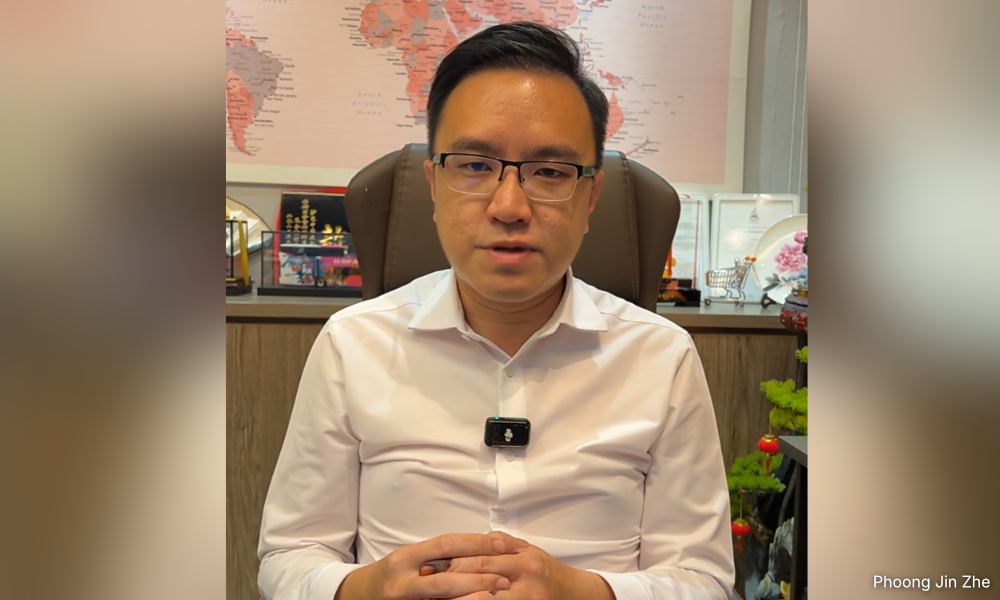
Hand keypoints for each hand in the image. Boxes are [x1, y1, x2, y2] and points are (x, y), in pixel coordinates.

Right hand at [335, 533, 510, 599]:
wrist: (356, 596)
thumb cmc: (392, 575)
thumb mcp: (410, 559)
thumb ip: (438, 556)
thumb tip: (481, 549)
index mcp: (405, 557)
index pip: (445, 545)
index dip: (474, 544)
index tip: (500, 544)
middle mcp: (402, 580)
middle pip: (445, 579)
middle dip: (478, 578)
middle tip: (506, 579)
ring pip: (442, 599)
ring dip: (471, 598)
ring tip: (496, 595)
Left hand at [445, 532, 614, 599]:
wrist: (575, 595)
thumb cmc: (546, 571)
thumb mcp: (528, 551)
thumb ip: (501, 543)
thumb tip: (472, 540)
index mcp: (522, 560)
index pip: (480, 560)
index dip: (451, 564)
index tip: (429, 566)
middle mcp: (524, 580)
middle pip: (479, 581)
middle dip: (449, 583)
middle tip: (425, 585)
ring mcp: (524, 599)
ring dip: (458, 599)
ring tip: (435, 599)